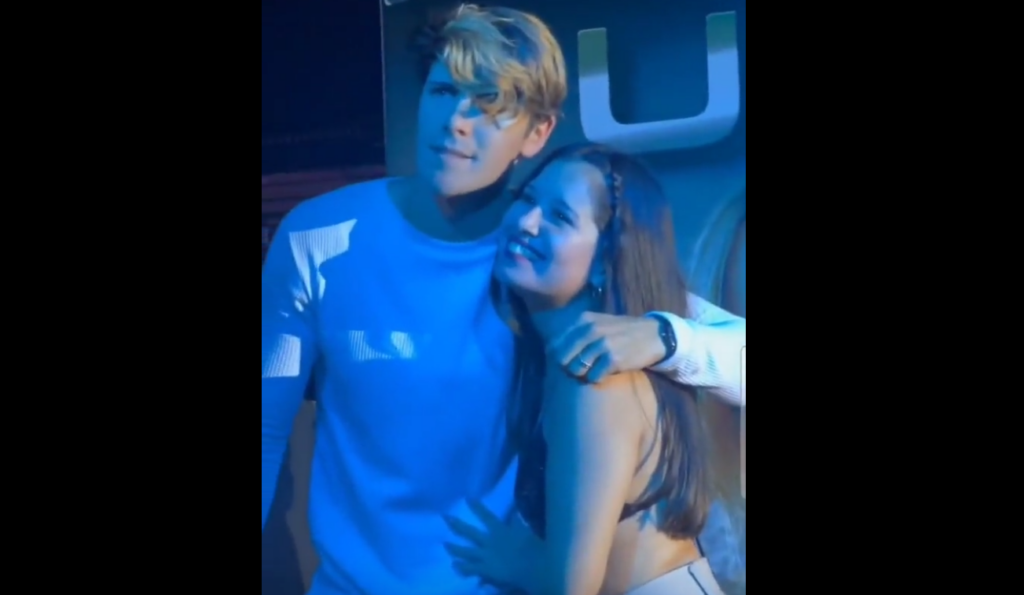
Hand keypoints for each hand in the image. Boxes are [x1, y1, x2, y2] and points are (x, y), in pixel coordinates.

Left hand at [442, 501, 539, 590]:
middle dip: (456, 524)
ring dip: (454, 548)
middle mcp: (489, 541)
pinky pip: (470, 568)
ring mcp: (485, 556)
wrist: (532, 567)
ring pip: (465, 551)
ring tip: (444, 544)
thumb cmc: (532, 548)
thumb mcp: (526, 531)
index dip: (476, 506)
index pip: (486, 515)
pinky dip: (462, 567)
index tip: (466, 497)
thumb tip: (515, 511)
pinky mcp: (485, 569)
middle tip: (444, 517)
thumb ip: (518, 521)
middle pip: (469, 532)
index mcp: (500, 530)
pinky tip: (454, 565)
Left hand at [548, 312, 664, 381]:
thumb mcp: (597, 323)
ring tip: (595, 370)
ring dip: (584, 374)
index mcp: (583, 320)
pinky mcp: (613, 359)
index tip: (566, 362)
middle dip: (569, 367)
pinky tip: (606, 373)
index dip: (557, 357)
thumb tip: (551, 350)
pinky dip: (597, 379)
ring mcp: (602, 344)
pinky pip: (594, 377)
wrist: (654, 335)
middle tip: (580, 369)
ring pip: (577, 369)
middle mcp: (590, 330)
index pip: (555, 344)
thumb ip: (576, 332)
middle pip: (563, 359)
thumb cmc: (621, 331)